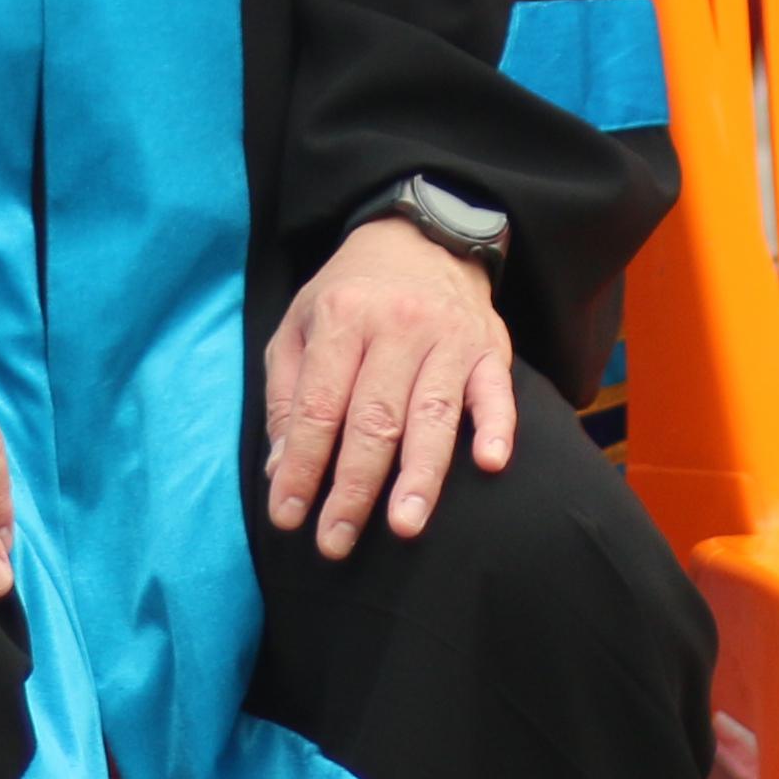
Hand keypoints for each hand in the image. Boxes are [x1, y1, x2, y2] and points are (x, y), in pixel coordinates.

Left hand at [261, 216, 515, 559]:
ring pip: (433, 415)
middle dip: (354, 487)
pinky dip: (496, 427)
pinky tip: (489, 463)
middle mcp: (397, 326)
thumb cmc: (350, 294)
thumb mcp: (300, 326)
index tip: (288, 516)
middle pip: (374, 419)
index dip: (303, 466)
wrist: (420, 237)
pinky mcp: (489, 348)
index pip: (320, 407)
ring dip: (420, 475)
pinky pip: (496, 392)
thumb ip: (288, 396)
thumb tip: (281, 468)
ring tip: (404, 525)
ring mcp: (449, 338)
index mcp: (343, 319)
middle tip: (336, 541)